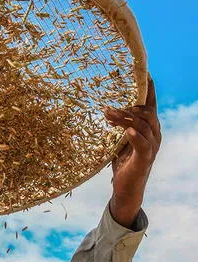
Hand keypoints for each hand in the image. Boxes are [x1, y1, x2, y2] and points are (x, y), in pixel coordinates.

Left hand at [102, 74, 161, 227]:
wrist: (125, 187)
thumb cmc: (122, 162)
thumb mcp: (118, 139)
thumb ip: (119, 125)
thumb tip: (106, 109)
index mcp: (149, 128)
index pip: (150, 105)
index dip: (149, 90)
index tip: (145, 74)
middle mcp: (154, 135)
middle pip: (147, 113)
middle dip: (129, 106)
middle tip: (108, 107)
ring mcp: (152, 147)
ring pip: (143, 125)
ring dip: (125, 118)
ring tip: (109, 115)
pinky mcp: (145, 159)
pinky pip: (143, 144)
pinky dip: (135, 135)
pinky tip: (126, 131)